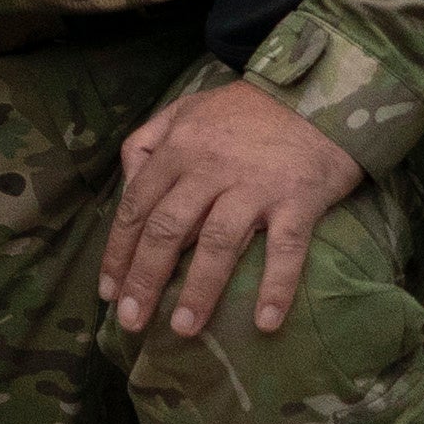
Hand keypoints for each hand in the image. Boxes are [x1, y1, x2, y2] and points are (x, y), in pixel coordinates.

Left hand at [107, 76, 365, 337]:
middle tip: (130, 321)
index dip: (118, 251)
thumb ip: (149, 142)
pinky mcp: (298, 200)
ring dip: (198, 290)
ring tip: (182, 329)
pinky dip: (275, 287)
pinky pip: (286, 250)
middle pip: (167, 229)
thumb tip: (126, 181)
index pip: (136, 206)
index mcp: (177, 149)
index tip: (107, 291)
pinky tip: (265, 323)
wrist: (316, 95)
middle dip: (144, 278)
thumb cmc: (245, 110)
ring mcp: (254, 186)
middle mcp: (209, 169)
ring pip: (218, 243)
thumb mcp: (185, 110)